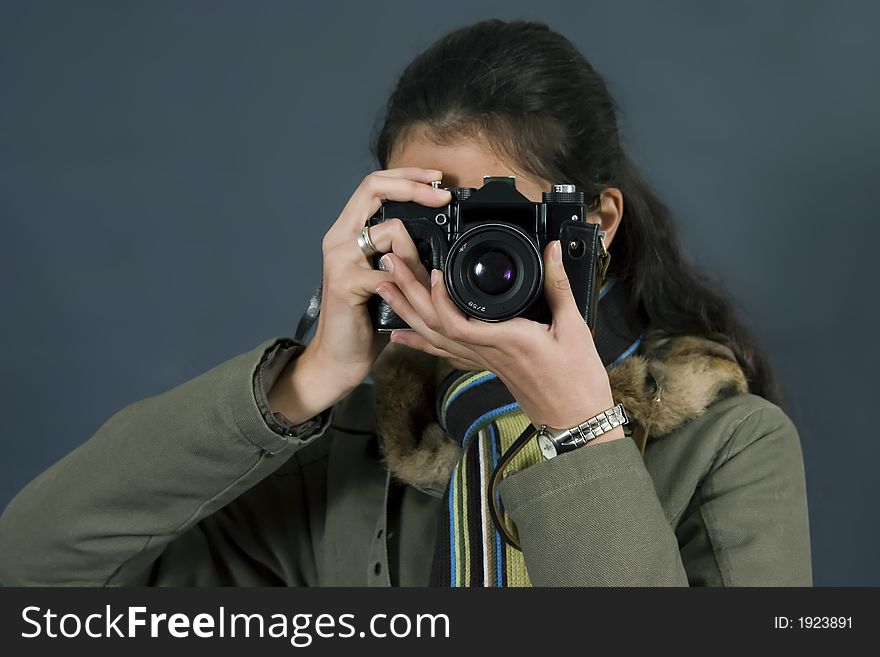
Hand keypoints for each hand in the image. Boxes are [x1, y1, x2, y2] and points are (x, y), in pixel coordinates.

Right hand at [267, 168, 451, 423]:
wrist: (340, 357)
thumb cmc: (366, 318)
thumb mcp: (388, 276)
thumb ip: (400, 252)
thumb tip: (435, 233)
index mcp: (349, 233)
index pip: (374, 185)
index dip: (406, 176)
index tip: (436, 179)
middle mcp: (339, 239)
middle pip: (374, 189)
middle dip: (414, 187)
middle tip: (442, 195)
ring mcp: (340, 259)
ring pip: (390, 231)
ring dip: (415, 255)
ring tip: (416, 282)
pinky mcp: (346, 283)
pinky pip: (390, 271)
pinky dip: (406, 283)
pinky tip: (402, 298)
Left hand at [375, 239, 624, 442]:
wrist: (574, 419)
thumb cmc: (575, 379)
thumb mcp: (574, 328)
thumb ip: (558, 285)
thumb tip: (553, 249)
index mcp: (505, 340)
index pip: (457, 322)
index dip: (438, 299)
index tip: (432, 272)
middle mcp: (486, 352)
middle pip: (435, 325)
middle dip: (408, 294)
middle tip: (389, 266)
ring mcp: (483, 361)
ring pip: (434, 338)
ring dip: (406, 312)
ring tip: (384, 288)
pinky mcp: (485, 365)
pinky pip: (445, 351)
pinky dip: (420, 340)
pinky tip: (401, 333)